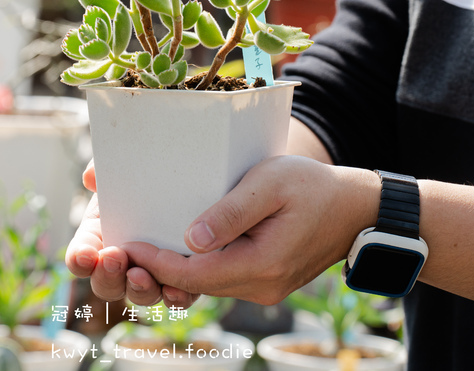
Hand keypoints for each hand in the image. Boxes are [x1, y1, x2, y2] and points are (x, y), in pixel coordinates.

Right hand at [65, 160, 199, 306]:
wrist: (187, 179)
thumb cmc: (144, 174)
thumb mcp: (123, 166)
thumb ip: (105, 167)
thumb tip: (91, 178)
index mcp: (99, 237)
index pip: (81, 258)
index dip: (79, 259)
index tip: (86, 254)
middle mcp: (122, 262)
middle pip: (106, 284)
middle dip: (107, 276)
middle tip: (115, 258)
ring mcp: (150, 273)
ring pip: (140, 294)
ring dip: (138, 288)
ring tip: (142, 273)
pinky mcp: (181, 279)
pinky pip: (176, 297)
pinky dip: (175, 297)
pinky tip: (177, 289)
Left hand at [122, 156, 379, 304]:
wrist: (355, 210)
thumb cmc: (312, 186)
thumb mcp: (270, 183)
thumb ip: (231, 211)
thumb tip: (190, 237)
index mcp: (261, 264)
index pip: (193, 273)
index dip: (155, 261)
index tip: (125, 242)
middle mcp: (260, 286)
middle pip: (194, 283)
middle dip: (155, 268)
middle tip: (118, 246)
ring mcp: (263, 288)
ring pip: (206, 283)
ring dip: (173, 268)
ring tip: (139, 245)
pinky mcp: (263, 282)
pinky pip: (221, 278)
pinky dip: (196, 265)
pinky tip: (175, 246)